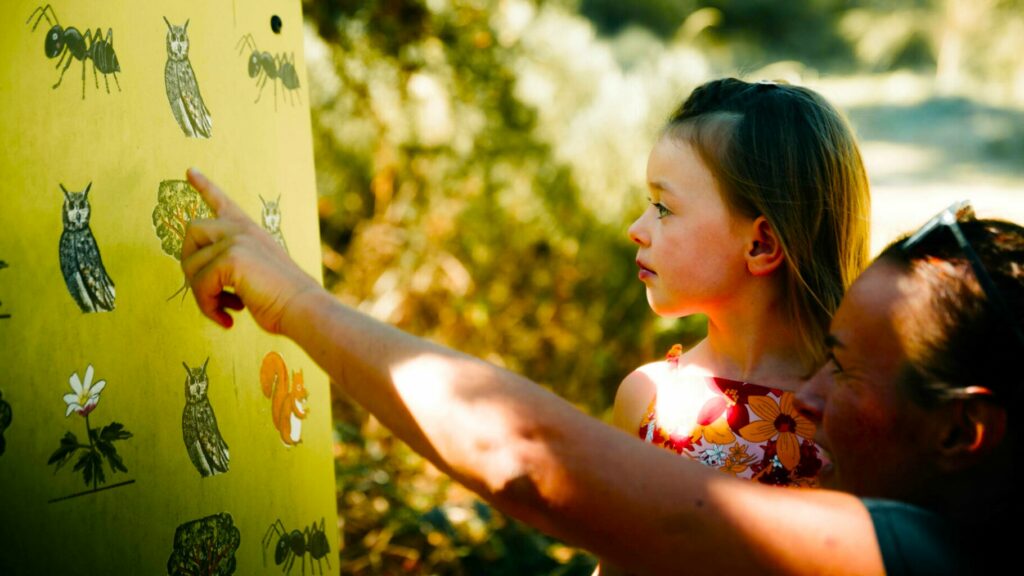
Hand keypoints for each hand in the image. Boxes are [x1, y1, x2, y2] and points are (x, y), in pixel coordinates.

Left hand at [181, 168, 321, 333]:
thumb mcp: (257, 272)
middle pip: (192, 231)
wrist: (304, 308)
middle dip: (190, 263)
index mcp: (249, 230)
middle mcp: (241, 229)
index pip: (222, 202)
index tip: (190, 171)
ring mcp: (236, 240)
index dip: (204, 186)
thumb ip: (232, 262)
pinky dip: (209, 307)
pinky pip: (200, 284)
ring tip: (225, 310)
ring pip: (191, 264)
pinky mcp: (231, 258)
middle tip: (207, 291)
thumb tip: (199, 274)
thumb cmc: (283, 299)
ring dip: (202, 295)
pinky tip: (229, 318)